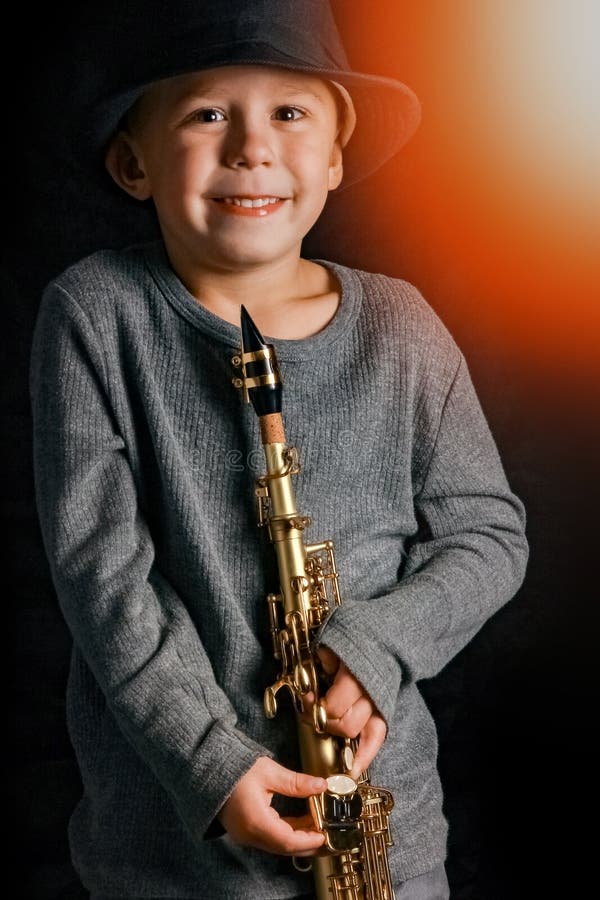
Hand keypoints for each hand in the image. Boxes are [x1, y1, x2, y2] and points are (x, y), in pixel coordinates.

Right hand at [217, 756, 326, 855]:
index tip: (324, 834)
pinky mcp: (245, 831)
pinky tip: (300, 822)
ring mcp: (246, 835)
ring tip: (316, 823)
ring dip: (298, 837)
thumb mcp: (269, 772)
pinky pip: (270, 838)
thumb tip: (320, 785)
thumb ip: (296, 782)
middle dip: (307, 842)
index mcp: (255, 821)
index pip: (288, 841)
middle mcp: (250, 834)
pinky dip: (287, 832)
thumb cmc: (235, 769)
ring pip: (278, 844)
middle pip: (284, 847)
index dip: (308, 840)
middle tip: (326, 832)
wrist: (210, 770)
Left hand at [313, 646, 386, 777]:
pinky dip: (365, 755)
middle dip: (328, 724)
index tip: (306, 700)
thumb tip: (313, 680)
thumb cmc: (351, 642)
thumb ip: (324, 661)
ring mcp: (378, 705)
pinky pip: (377, 738)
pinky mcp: (382, 712)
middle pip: (346, 724)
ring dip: (342, 737)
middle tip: (315, 716)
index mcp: (356, 678)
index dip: (316, 708)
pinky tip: (353, 770)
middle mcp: (370, 695)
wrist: (379, 639)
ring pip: (361, 733)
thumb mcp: (333, 646)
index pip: (334, 707)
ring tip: (328, 735)